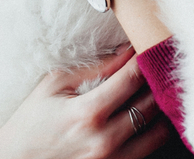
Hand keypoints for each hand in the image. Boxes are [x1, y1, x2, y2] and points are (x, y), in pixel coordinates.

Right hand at [0, 47, 170, 158]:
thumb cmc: (33, 119)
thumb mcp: (55, 84)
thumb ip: (94, 67)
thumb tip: (127, 51)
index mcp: (88, 112)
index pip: (133, 78)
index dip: (144, 57)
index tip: (146, 46)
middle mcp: (105, 140)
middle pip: (152, 102)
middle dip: (155, 80)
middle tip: (153, 65)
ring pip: (160, 130)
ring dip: (159, 108)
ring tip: (151, 92)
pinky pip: (150, 150)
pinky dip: (152, 131)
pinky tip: (143, 116)